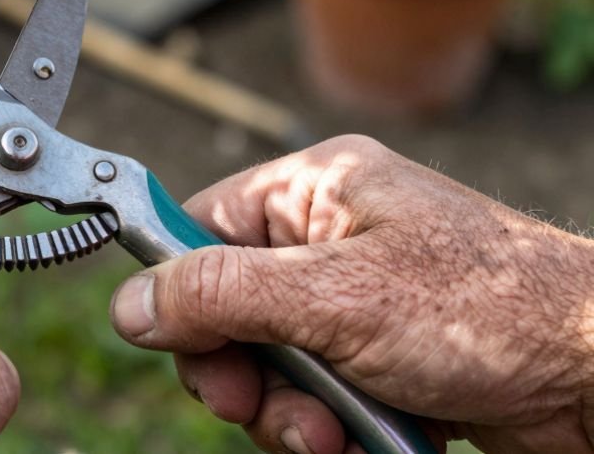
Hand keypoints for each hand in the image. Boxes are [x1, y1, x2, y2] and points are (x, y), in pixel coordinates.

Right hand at [110, 135, 593, 453]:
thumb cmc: (489, 313)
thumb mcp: (336, 300)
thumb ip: (222, 295)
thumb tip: (129, 304)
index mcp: (316, 190)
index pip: (200, 226)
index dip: (179, 288)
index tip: (179, 344)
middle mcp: (330, 239)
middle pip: (225, 309)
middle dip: (242, 373)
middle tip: (260, 406)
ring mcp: (354, 301)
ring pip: (266, 365)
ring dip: (287, 413)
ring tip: (332, 435)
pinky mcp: (378, 357)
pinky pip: (312, 395)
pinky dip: (327, 428)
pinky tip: (363, 439)